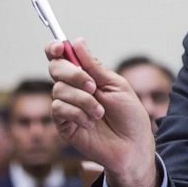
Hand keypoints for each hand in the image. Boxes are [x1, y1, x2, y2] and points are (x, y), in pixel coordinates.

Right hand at [46, 38, 158, 186]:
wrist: (132, 144)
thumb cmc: (129, 114)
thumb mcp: (116, 85)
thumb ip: (94, 66)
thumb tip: (77, 42)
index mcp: (86, 75)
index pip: (62, 57)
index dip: (55, 48)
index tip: (59, 47)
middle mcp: (73, 88)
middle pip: (56, 69)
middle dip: (73, 74)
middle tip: (93, 86)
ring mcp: (67, 106)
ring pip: (58, 90)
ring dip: (83, 99)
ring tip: (100, 112)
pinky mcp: (63, 124)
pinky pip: (59, 109)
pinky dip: (78, 113)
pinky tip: (91, 122)